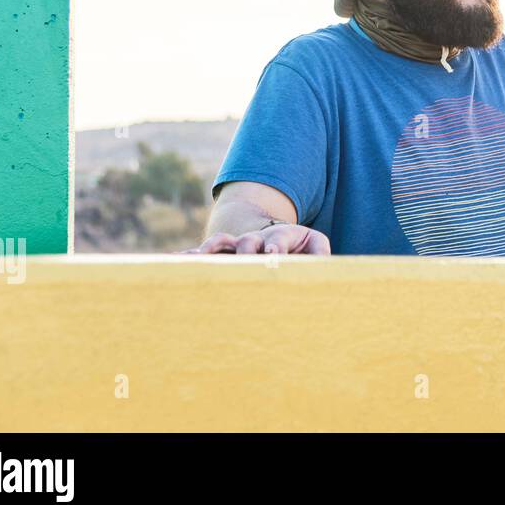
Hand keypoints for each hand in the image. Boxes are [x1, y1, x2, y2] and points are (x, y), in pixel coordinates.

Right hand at [178, 222, 331, 255]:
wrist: (275, 241)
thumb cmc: (300, 251)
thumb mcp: (315, 248)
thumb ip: (321, 253)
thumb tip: (330, 266)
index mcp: (281, 237)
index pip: (278, 238)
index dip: (275, 245)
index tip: (272, 253)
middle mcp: (256, 239)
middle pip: (248, 240)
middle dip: (245, 247)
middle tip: (243, 257)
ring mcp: (236, 246)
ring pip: (221, 243)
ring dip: (212, 249)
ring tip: (200, 257)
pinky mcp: (221, 256)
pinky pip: (202, 256)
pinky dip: (188, 259)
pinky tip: (174, 264)